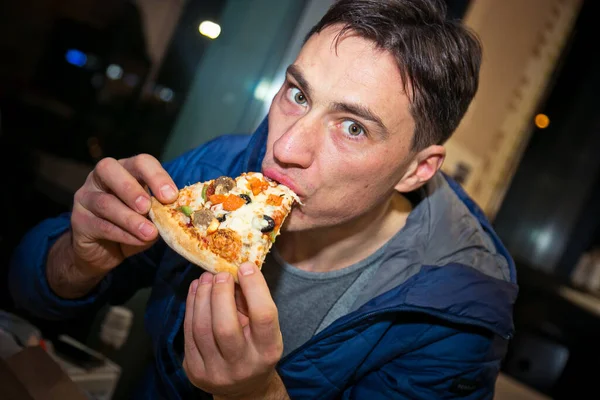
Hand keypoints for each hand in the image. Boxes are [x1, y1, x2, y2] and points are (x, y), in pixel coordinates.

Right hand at [70, 154, 176, 275]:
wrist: (105, 252)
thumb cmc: (133, 227)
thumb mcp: (151, 217)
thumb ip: (161, 211)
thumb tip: (177, 213)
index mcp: (125, 169)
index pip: (140, 162)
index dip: (156, 176)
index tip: (171, 196)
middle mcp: (101, 177)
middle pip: (109, 169)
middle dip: (131, 188)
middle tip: (149, 207)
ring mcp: (86, 196)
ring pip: (104, 202)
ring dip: (130, 218)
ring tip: (149, 232)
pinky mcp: (78, 220)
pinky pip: (100, 225)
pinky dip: (122, 234)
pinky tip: (138, 240)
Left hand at [183, 263, 284, 398]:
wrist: (243, 387)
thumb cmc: (256, 348)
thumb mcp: (264, 330)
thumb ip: (253, 303)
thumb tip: (236, 269)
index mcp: (268, 351)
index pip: (263, 317)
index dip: (254, 288)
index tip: (246, 266)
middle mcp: (242, 365)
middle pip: (225, 326)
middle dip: (220, 293)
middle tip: (221, 273)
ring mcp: (216, 372)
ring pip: (202, 328)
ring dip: (202, 296)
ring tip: (205, 277)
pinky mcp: (195, 371)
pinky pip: (188, 333)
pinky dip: (191, 306)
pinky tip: (195, 290)